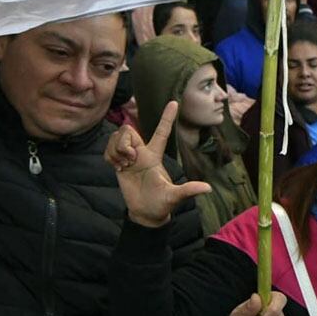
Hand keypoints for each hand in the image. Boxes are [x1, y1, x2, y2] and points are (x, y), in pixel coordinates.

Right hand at [104, 100, 211, 226]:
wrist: (145, 213)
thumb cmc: (161, 204)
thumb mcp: (174, 196)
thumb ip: (188, 191)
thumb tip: (208, 189)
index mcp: (155, 156)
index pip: (162, 132)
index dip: (167, 118)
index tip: (174, 102)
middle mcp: (142, 152)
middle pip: (129, 130)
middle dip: (124, 142)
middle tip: (129, 160)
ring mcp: (129, 156)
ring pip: (117, 137)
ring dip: (116, 150)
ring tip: (123, 165)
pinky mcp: (118, 162)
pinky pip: (108, 149)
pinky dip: (109, 156)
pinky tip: (117, 167)